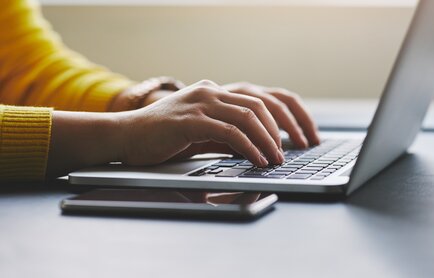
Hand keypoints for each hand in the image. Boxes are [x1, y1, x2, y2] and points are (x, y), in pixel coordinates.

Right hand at [117, 80, 284, 166]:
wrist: (123, 136)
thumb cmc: (159, 137)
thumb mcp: (199, 133)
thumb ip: (224, 137)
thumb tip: (251, 149)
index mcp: (211, 91)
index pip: (253, 102)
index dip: (273, 123)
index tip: (281, 144)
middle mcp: (208, 92)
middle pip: (256, 107)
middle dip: (275, 132)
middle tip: (281, 154)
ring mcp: (199, 103)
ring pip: (247, 118)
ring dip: (266, 141)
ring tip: (274, 160)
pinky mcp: (191, 120)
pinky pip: (230, 133)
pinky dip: (248, 148)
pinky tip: (256, 160)